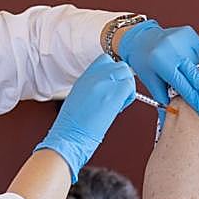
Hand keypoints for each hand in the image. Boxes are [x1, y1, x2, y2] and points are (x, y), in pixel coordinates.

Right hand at [36, 55, 134, 181]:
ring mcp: (103, 83)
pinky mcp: (112, 95)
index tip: (114, 86)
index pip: (105, 61)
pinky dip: (129, 97)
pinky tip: (119, 109)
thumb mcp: (79, 98)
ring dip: (128, 89)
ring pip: (127, 74)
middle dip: (124, 80)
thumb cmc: (72, 126)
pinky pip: (130, 87)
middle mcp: (93, 76)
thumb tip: (108, 89)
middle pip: (120, 66)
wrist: (67, 137)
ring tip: (118, 104)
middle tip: (119, 96)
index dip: (114, 72)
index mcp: (84, 77)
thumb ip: (93, 88)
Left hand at [118, 19, 198, 116]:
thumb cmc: (144, 61)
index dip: (194, 98)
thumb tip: (173, 115)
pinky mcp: (189, 33)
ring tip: (198, 83)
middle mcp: (173, 48)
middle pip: (195, 74)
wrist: (141, 38)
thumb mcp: (150, 81)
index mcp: (161, 61)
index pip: (183, 84)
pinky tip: (192, 65)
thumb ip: (164, 97)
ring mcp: (182, 38)